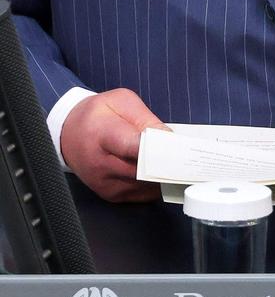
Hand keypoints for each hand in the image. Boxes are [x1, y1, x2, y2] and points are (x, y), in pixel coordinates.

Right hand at [60, 87, 168, 201]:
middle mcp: (101, 164)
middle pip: (143, 170)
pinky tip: (160, 170)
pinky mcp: (111, 195)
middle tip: (185, 154)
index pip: (132, 147)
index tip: (178, 147)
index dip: (158, 149)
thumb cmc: (97, 115)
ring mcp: (106, 184)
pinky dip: (155, 183)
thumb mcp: (121, 101)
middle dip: (167, 162)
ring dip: (163, 174)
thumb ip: (145, 118)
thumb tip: (167, 137)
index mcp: (102, 135)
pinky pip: (142, 194)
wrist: (69, 135)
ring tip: (175, 160)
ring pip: (147, 185)